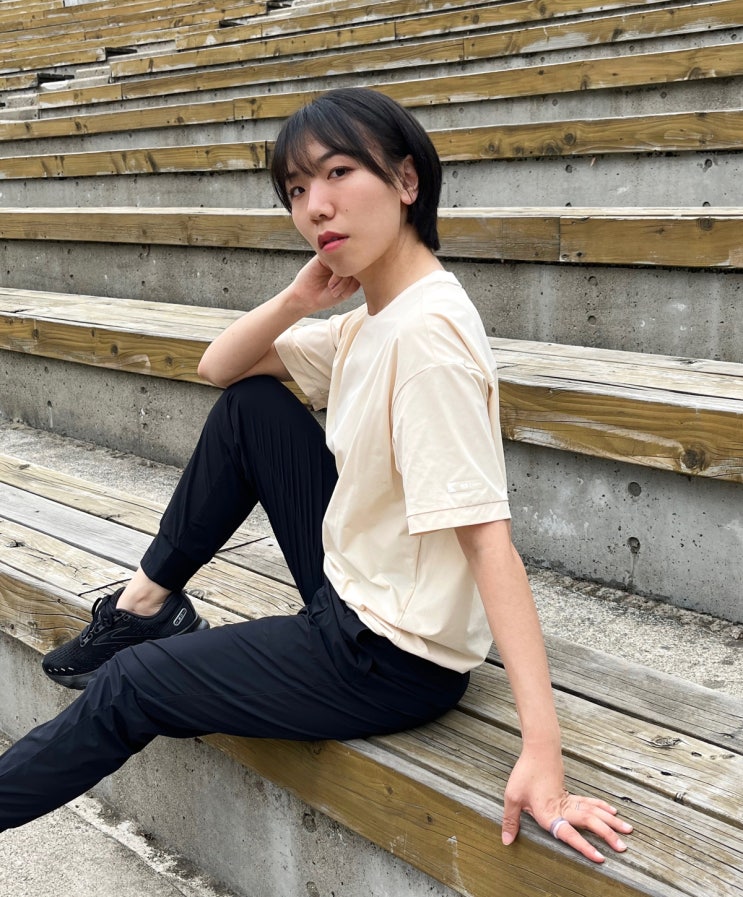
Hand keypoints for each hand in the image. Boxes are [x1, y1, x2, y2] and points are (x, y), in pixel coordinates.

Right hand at [291, 255, 359, 313]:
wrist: (307, 299)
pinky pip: (337, 261)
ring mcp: (334, 259)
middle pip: (357, 267)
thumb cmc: (326, 297)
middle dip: (351, 282)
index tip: (347, 295)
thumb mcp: (346, 292)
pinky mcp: (325, 257)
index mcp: (350, 271)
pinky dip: (337, 275)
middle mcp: (343, 263)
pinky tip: (330, 284)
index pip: (364, 272)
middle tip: (342, 293)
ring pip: (348, 264)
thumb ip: (356, 281)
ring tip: (334, 290)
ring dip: (343, 281)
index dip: (359, 284)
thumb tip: (364, 270)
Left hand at [502, 748, 632, 862]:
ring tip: (627, 830)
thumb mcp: (512, 796)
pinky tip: (612, 811)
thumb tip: (506, 842)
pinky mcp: (570, 793)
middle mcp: (563, 809)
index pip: (569, 834)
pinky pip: (590, 802)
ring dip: (610, 821)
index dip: (584, 847)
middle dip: (607, 835)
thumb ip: (511, 820)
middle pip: (590, 823)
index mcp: (549, 814)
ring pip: (594, 812)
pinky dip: (602, 807)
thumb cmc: (525, 773)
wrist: (539, 749)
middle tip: (623, 847)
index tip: (600, 857)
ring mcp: (569, 800)